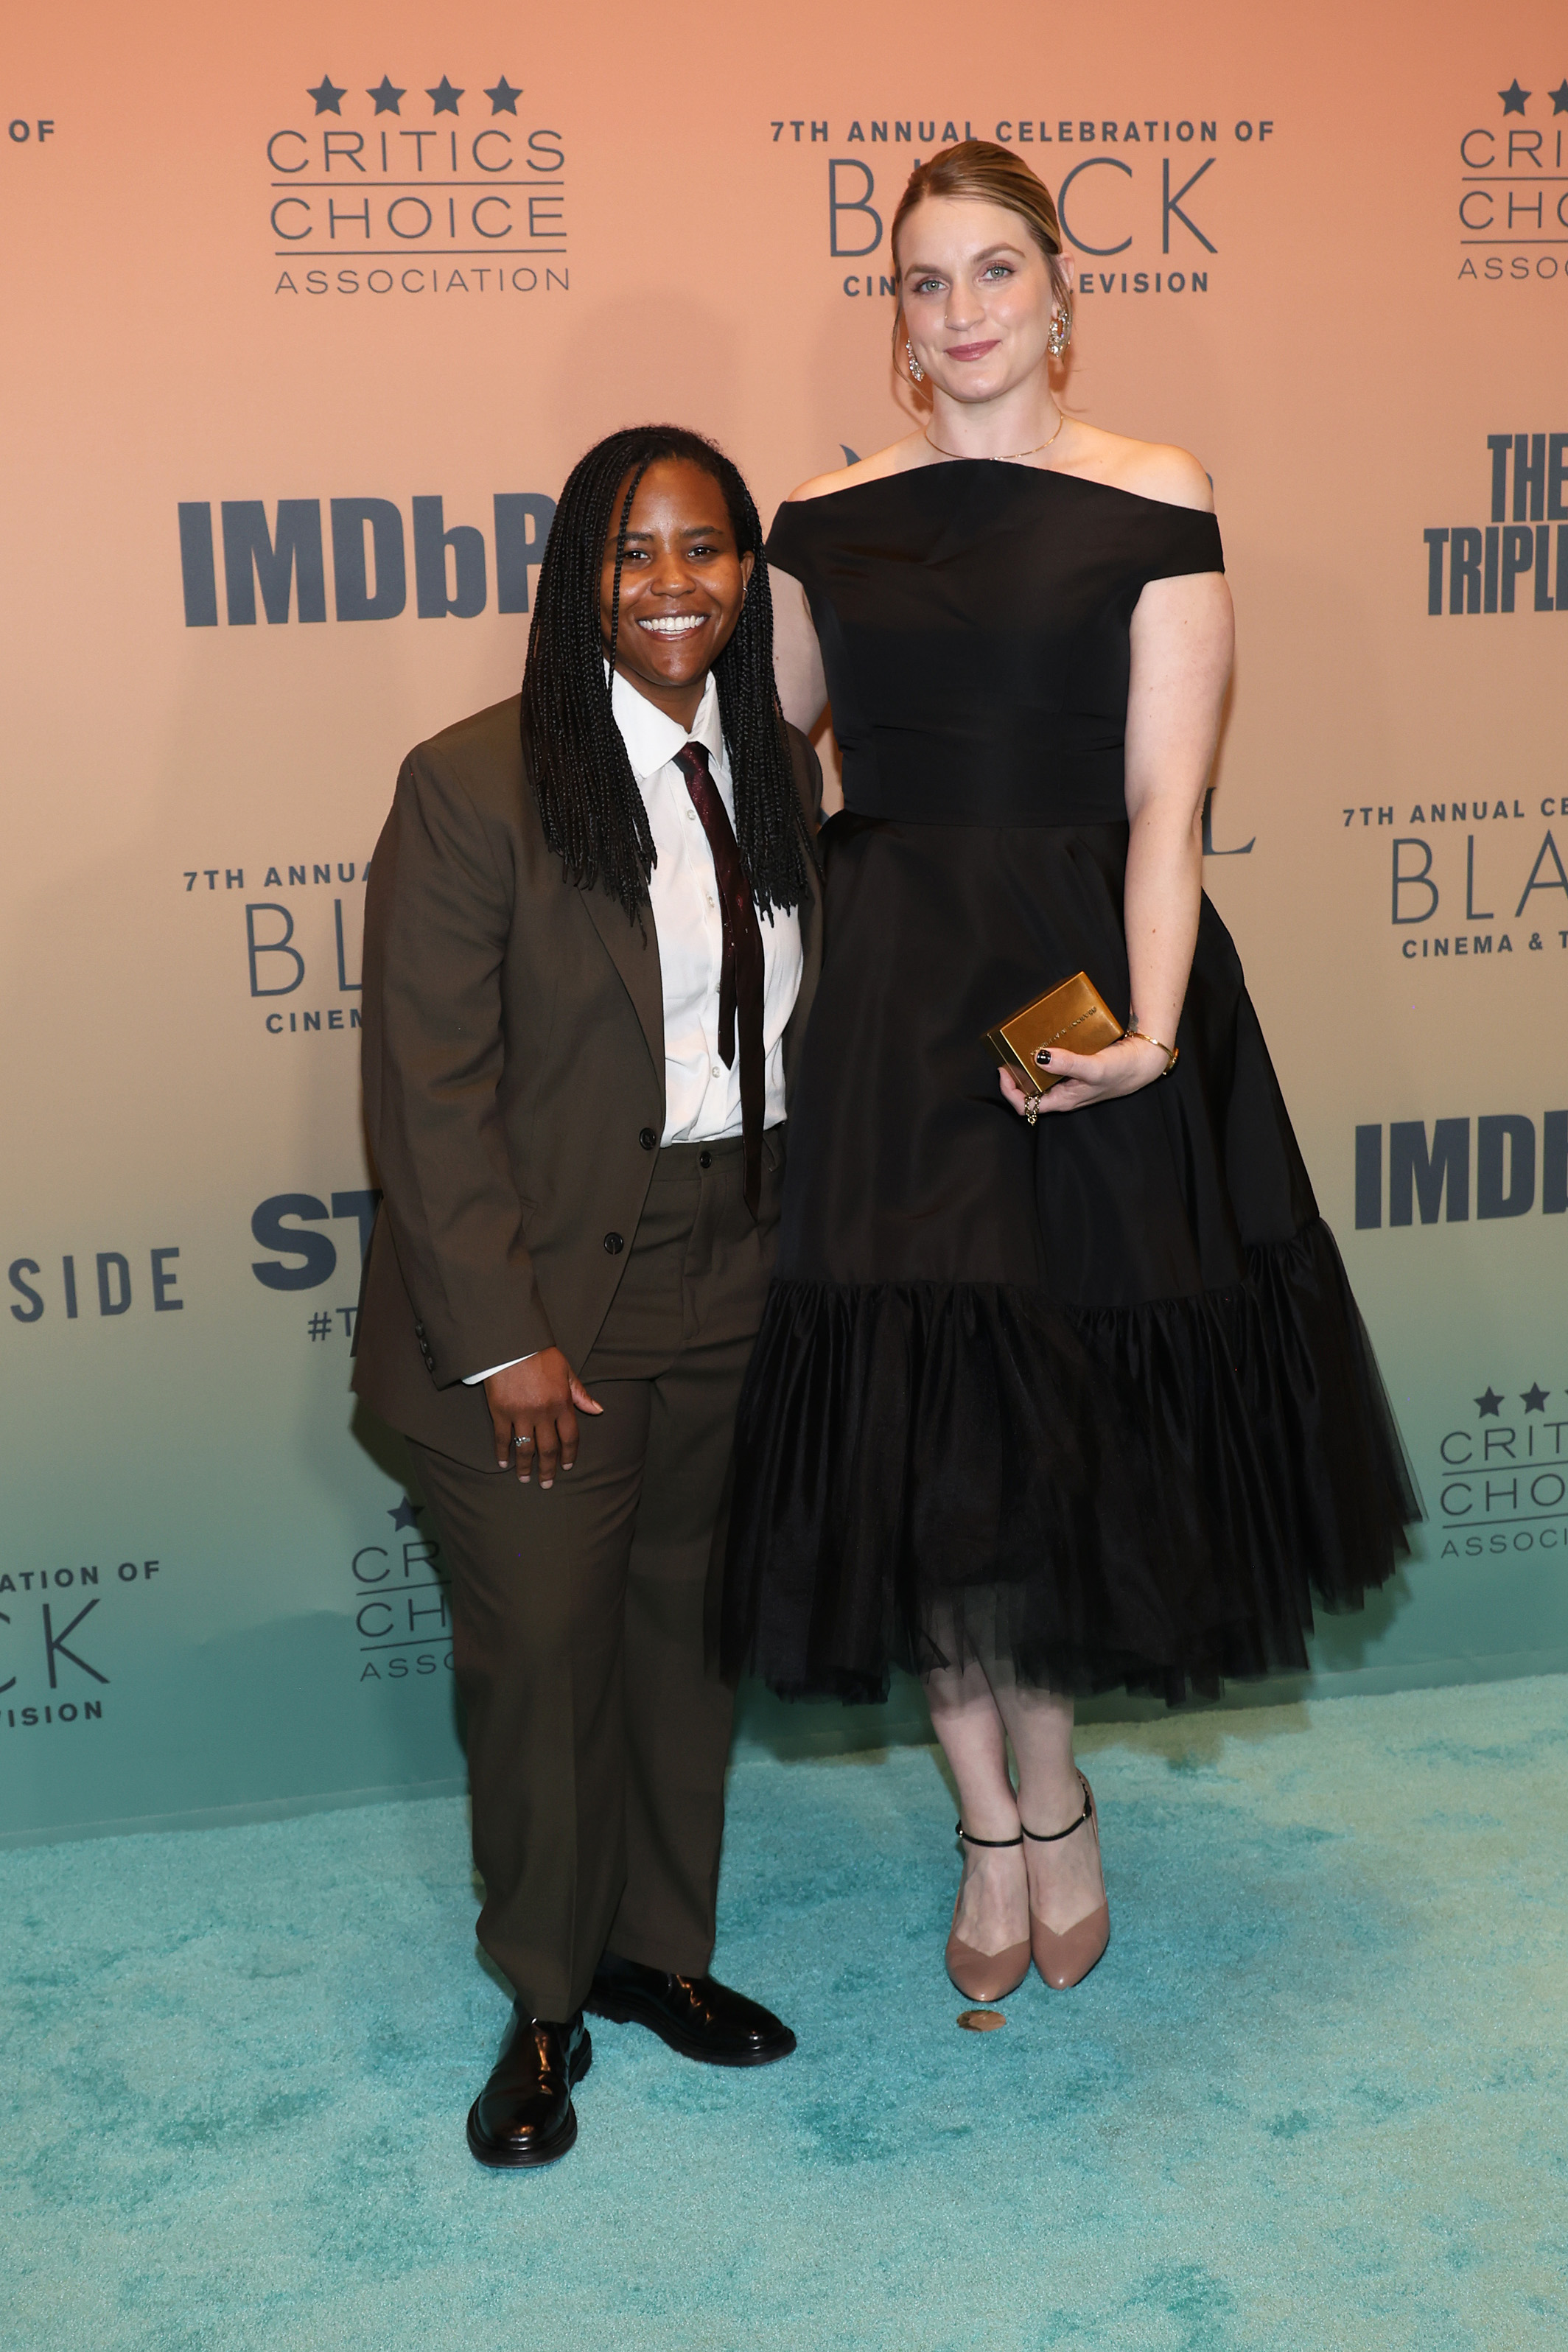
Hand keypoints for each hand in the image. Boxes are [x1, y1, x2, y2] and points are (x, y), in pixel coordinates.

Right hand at [485, 1349, 601, 1486]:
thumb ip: (580, 1394)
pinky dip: (502, 1453)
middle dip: (548, 1469)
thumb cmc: (540, 1354)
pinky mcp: (500, 1411)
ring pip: (525, 1448)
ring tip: (525, 1479)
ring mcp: (521, 1414)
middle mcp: (543, 1412)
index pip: (570, 1437)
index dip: (569, 1455)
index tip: (567, 1467)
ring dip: (526, 1467)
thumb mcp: (566, 1370)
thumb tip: (598, 1410)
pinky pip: (502, 1438)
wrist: (512, 1343)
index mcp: (562, 1403)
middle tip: (547, 1484)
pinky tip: (503, 1463)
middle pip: (548, 1449)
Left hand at [999, 1035, 1169, 1119]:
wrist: (1145, 1062)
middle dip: (1015, 1074)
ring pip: (1040, 1077)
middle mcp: (1063, 1094)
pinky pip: (1053, 1064)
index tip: (1003, 1069)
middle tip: (1009, 1053)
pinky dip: (1045, 1055)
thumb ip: (1068, 1064)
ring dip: (1028, 1064)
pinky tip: (1046, 1039)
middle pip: (1029, 1091)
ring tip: (1022, 1045)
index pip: (1025, 1106)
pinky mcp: (1076, 1069)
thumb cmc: (1122, 1071)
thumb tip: (1039, 1057)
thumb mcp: (1094, 1068)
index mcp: (1063, 1101)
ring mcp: (1069, 1082)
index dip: (1009, 1091)